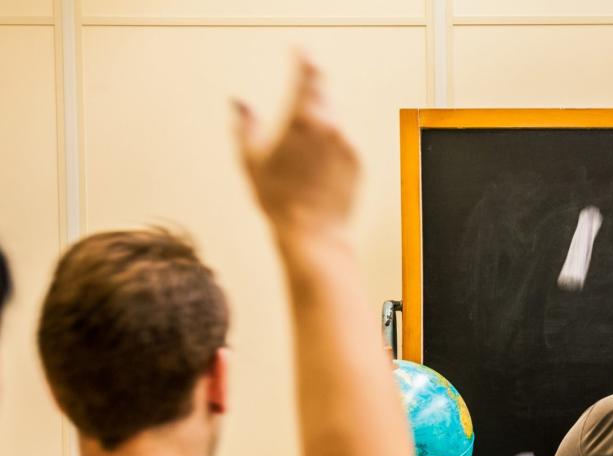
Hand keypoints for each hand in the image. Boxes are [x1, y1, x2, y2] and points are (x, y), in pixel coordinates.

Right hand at [235, 54, 358, 232]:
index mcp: (304, 121)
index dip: (304, 60)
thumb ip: (246, 125)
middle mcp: (331, 127)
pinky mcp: (358, 160)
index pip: (308, 76)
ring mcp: (348, 144)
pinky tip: (318, 168)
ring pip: (335, 121)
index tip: (301, 51)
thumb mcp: (252, 160)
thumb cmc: (279, 200)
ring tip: (303, 153)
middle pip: (323, 96)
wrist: (313, 232)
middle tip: (299, 106)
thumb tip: (239, 104)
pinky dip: (332, 146)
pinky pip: (344, 143)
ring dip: (321, 124)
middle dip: (311, 94)